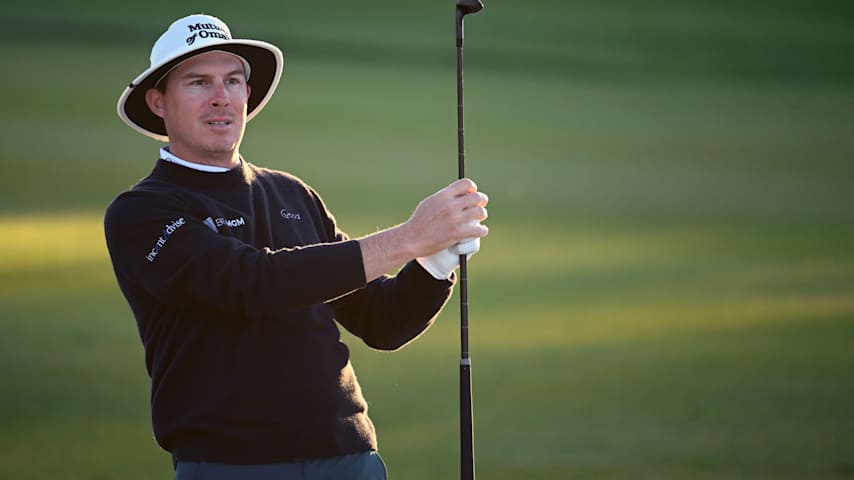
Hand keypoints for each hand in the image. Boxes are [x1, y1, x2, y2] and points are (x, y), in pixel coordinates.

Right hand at [357, 178, 487, 281]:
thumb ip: (445, 197)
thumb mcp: (430, 202)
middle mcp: (450, 205)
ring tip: (479, 219)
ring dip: (482, 215)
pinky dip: (482, 230)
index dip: (472, 188)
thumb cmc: (419, 222)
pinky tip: (480, 231)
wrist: (412, 239)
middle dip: (481, 201)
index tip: (472, 193)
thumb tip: (459, 194)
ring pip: (480, 212)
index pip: (467, 183)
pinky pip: (479, 229)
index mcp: (443, 195)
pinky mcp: (457, 233)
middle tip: (480, 206)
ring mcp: (454, 220)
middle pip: (477, 197)